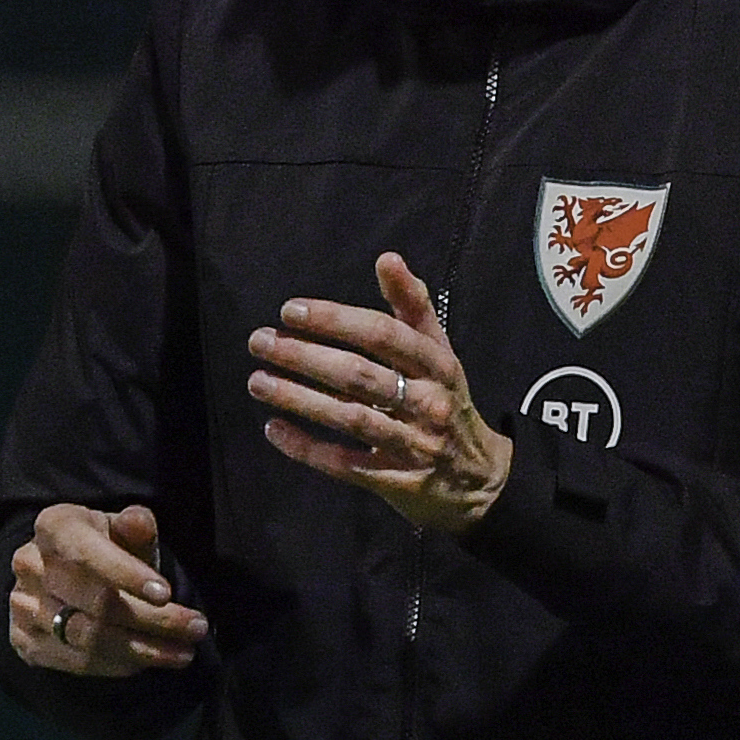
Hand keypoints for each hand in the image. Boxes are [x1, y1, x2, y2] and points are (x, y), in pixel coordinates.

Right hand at [9, 503, 208, 674]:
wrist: (59, 573)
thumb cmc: (102, 546)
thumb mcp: (121, 528)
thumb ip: (134, 525)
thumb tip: (139, 522)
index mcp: (53, 527)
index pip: (85, 551)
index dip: (125, 573)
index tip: (166, 593)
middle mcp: (29, 565)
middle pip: (95, 603)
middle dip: (153, 620)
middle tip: (196, 628)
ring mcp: (23, 607)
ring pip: (88, 638)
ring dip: (143, 650)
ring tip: (183, 653)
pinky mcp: (24, 642)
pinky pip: (76, 662)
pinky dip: (118, 665)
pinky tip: (147, 662)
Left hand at [248, 251, 512, 534]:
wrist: (482, 480)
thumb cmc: (446, 401)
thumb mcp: (439, 352)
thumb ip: (411, 305)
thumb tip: (387, 258)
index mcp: (438, 364)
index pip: (383, 334)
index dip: (336, 320)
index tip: (290, 311)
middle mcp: (428, 402)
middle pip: (360, 375)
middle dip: (304, 356)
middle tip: (260, 342)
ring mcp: (414, 445)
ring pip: (350, 418)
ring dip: (298, 399)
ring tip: (257, 382)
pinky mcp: (397, 482)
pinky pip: (345, 464)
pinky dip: (306, 448)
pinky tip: (274, 430)